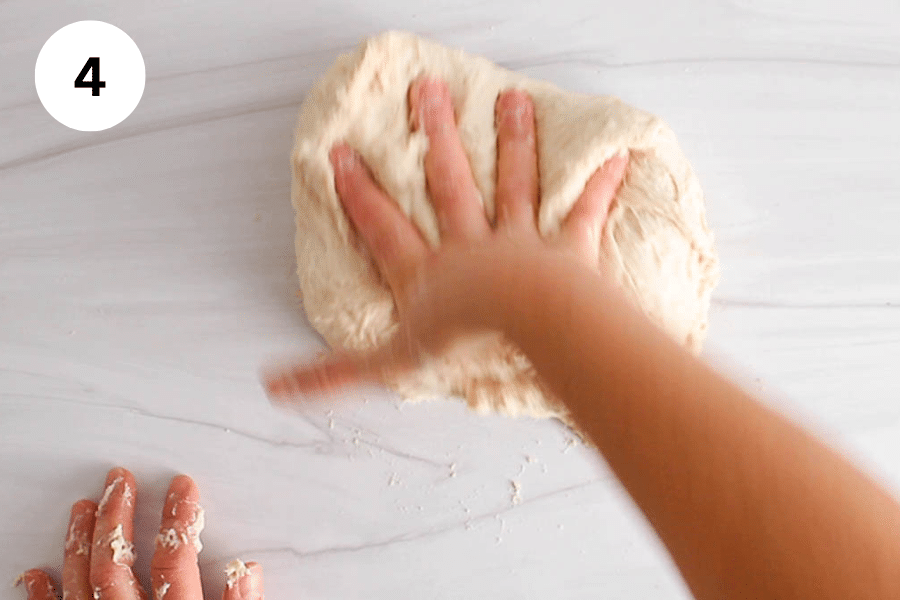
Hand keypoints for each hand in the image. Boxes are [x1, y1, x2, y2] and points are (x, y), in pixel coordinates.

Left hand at [17, 467, 262, 599]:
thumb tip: (247, 571)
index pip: (174, 560)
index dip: (179, 519)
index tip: (182, 488)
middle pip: (117, 562)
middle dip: (118, 515)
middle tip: (119, 482)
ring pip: (83, 583)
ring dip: (81, 542)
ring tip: (82, 509)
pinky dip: (43, 595)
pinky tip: (38, 575)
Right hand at [264, 76, 626, 399]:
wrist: (524, 324)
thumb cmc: (462, 342)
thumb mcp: (390, 363)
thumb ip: (335, 372)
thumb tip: (274, 387)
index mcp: (428, 270)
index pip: (384, 226)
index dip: (359, 191)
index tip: (340, 152)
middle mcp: (471, 244)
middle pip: (449, 184)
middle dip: (436, 137)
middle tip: (428, 91)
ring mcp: (520, 241)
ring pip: (514, 184)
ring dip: (513, 142)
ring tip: (512, 101)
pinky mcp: (567, 249)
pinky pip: (584, 211)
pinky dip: (600, 185)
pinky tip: (619, 154)